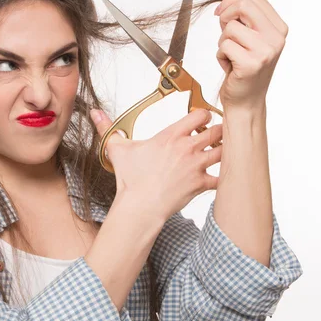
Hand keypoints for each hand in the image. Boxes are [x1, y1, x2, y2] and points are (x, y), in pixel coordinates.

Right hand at [90, 108, 222, 220]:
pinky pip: (221, 177)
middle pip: (218, 130)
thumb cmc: (130, 179)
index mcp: (171, 135)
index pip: (200, 114)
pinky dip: (223, 177)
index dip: (203, 116)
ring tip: (217, 153)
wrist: (139, 206)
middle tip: (213, 136)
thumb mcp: (118, 150)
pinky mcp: (200, 184)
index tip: (199, 121)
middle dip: (218, 131)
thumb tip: (95, 114)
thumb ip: (108, 128)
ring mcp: (196, 166)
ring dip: (224, 151)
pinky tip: (216, 177)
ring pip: (224, 151)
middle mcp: (187, 148)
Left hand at [214, 0, 288, 110]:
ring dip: (222, 41)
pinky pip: (225, 46)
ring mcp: (265, 51)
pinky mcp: (251, 63)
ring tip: (231, 55)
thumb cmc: (244, 70)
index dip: (232, 1)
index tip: (221, 12)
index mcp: (278, 28)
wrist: (246, 101)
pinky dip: (221, 56)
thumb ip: (238, 15)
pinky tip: (230, 66)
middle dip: (225, 15)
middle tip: (223, 31)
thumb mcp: (243, 37)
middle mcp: (276, 38)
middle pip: (244, 5)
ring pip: (230, 28)